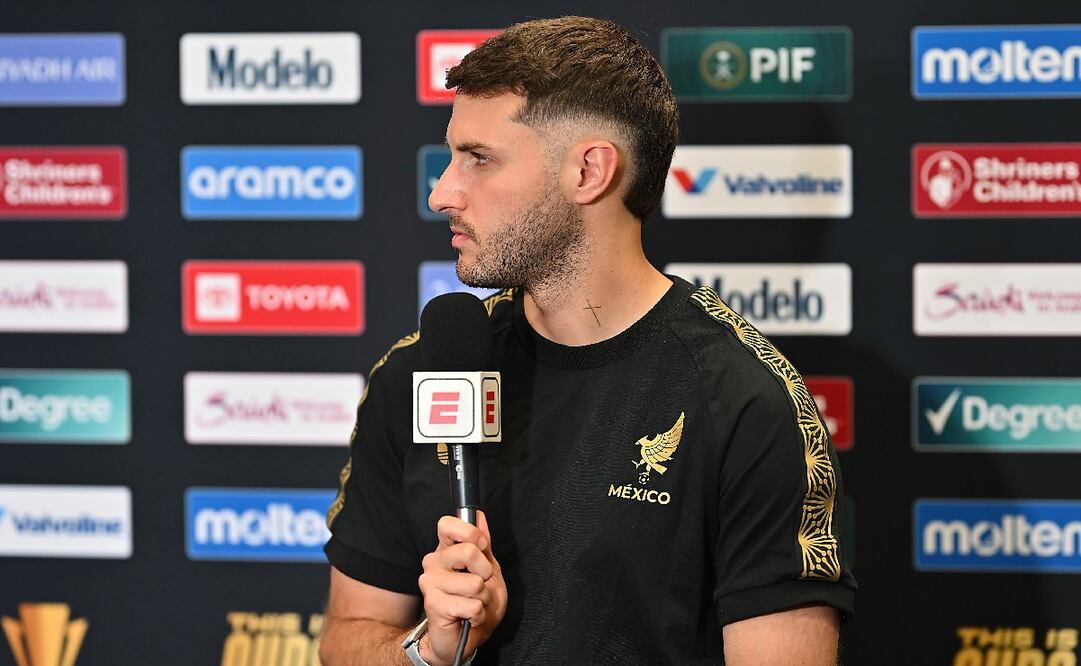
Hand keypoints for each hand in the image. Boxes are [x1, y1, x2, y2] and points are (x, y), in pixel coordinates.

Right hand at [417, 511, 506, 665]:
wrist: (464, 639)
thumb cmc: (474, 603)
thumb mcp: (487, 570)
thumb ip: (483, 544)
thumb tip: (480, 516)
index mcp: (445, 551)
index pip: (447, 524)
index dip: (470, 533)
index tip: (481, 547)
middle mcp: (433, 563)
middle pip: (468, 551)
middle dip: (485, 573)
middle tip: (480, 586)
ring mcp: (430, 583)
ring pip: (475, 583)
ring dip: (483, 598)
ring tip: (474, 604)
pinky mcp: (433, 604)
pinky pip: (473, 605)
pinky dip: (478, 614)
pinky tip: (468, 617)